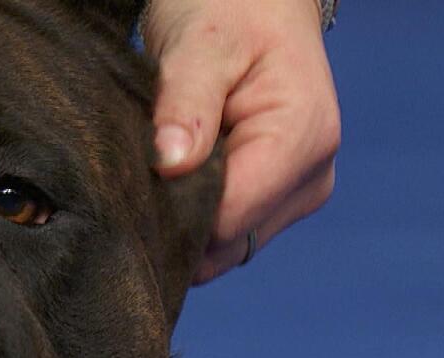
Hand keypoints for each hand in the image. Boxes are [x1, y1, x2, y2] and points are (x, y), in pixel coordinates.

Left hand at [143, 0, 339, 283]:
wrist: (255, 5)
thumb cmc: (230, 12)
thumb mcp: (201, 43)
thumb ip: (186, 104)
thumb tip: (170, 164)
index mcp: (302, 139)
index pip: (229, 219)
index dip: (174, 214)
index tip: (133, 188)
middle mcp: (309, 179)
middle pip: (225, 242)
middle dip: (176, 222)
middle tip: (136, 178)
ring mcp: (295, 197)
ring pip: (222, 248)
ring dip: (182, 223)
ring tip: (157, 173)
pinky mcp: (274, 205)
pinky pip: (223, 236)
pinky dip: (192, 219)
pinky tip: (171, 183)